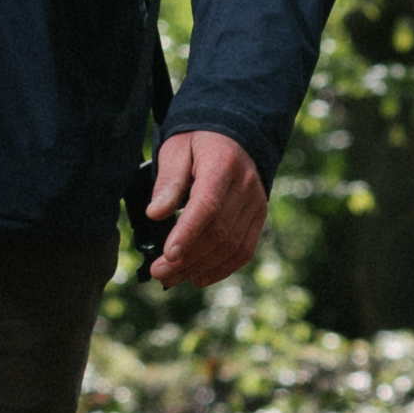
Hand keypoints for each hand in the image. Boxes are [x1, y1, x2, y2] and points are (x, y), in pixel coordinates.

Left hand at [142, 128, 266, 290]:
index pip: (207, 204)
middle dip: (187, 258)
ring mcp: (256, 203)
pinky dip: (221, 268)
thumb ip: (168, 182)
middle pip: (218, 232)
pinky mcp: (259, 215)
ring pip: (231, 246)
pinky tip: (198, 277)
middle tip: (158, 272)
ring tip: (171, 278)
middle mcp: (245, 185)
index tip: (168, 255)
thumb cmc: (197, 142)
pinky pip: (244, 250)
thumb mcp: (176, 150)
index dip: (188, 232)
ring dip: (200, 268)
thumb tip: (154, 214)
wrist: (234, 134)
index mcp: (222, 164)